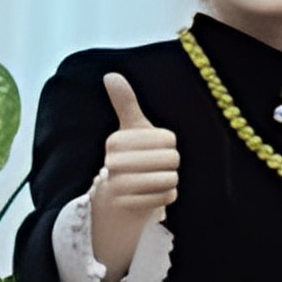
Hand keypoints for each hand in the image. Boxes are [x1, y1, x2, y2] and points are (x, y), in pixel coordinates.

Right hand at [87, 71, 179, 281]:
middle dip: (171, 165)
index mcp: (117, 141)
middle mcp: (113, 161)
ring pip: (169, 179)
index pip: (168, 139)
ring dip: (169, 182)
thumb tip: (110, 75)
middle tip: (157, 167)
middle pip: (171, 158)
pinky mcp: (127, 206)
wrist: (114, 200)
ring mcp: (118, 185)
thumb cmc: (130, 158)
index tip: (155, 149)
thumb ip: (125, 103)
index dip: (169, 145)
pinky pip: (165, 198)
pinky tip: (153, 195)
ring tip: (156, 181)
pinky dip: (166, 197)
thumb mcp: (130, 130)